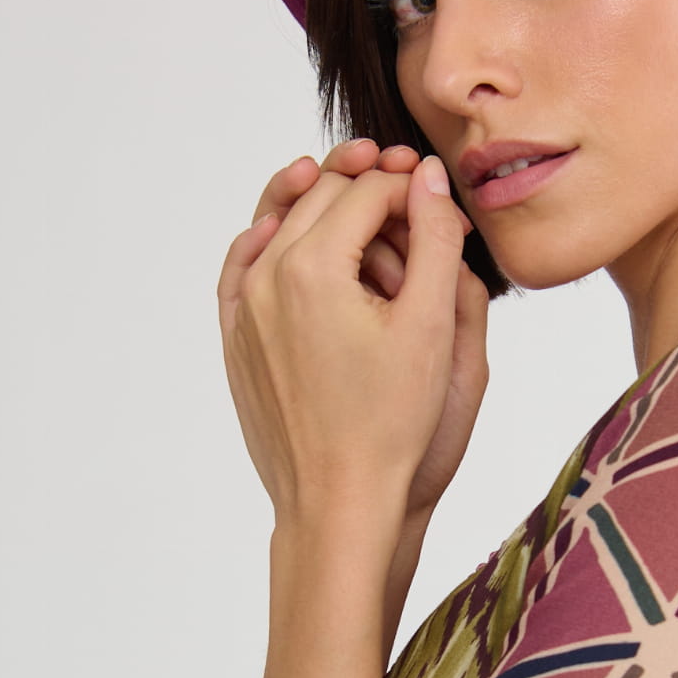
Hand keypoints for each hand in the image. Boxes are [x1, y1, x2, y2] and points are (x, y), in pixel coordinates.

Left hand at [219, 140, 488, 530]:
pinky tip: (291, 238)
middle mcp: (265, 277)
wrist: (338, 500)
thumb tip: (426, 177)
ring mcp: (243, 309)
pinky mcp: (236, 340)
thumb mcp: (431, 326)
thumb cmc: (390, 425)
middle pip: (322, 198)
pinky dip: (271, 242)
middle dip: (370, 191)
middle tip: (412, 202)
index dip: (412, 188)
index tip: (441, 204)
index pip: (367, 192)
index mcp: (313, 266)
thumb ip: (435, 238)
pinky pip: (244, 266)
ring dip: (322, 210)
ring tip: (359, 202)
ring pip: (281, 225)